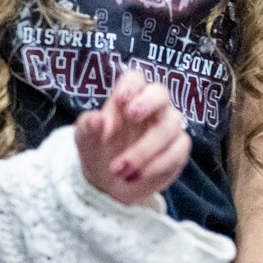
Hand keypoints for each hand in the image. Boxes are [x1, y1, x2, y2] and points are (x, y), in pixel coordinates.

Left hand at [75, 70, 192, 205]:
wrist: (108, 183)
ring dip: (145, 149)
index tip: (121, 99)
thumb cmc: (98, 151)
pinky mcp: (178, 150)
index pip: (135, 79)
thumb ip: (88, 127)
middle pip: (160, 93)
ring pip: (169, 127)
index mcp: (127, 99)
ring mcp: (168, 128)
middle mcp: (152, 108)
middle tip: (132, 114)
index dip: (131, 85)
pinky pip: (177, 152)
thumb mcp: (85, 141)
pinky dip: (157, 165)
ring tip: (120, 170)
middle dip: (149, 102)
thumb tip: (95, 118)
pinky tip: (137, 176)